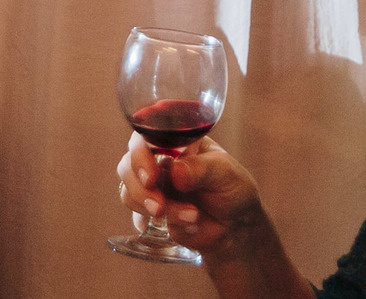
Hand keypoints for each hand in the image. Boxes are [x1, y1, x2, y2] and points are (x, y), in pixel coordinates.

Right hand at [115, 132, 271, 263]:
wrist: (237, 228)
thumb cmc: (233, 190)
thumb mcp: (226, 173)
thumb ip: (202, 169)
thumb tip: (176, 172)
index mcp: (173, 142)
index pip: (144, 137)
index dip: (140, 154)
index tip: (151, 176)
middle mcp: (156, 160)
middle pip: (128, 165)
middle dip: (141, 189)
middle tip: (160, 207)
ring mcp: (152, 186)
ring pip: (129, 192)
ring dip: (156, 208)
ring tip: (192, 217)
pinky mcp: (150, 210)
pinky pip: (136, 215)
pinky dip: (150, 224)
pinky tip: (170, 228)